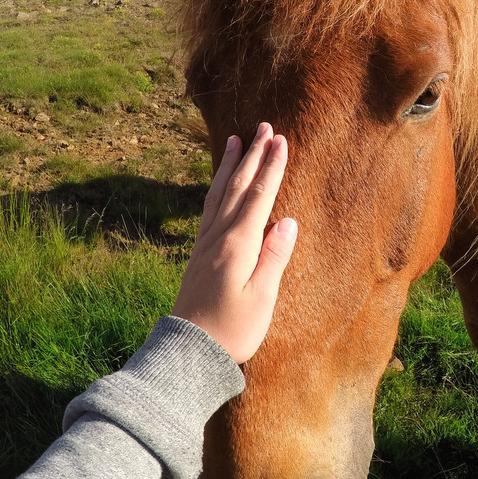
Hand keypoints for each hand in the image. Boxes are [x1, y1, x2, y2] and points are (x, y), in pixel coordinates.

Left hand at [172, 123, 296, 364]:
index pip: (259, 197)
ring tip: (235, 140)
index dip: (271, 167)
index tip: (280, 140)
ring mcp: (205, 243)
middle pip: (237, 187)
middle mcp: (218, 237)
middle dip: (252, 155)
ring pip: (219, 193)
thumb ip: (274, 257)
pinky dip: (217, 187)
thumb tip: (288, 221)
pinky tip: (220, 183)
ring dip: (230, 165)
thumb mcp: (262, 298)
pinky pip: (210, 207)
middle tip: (263, 126)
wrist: (189, 352)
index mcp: (237, 245)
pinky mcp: (199, 253)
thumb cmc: (233, 330)